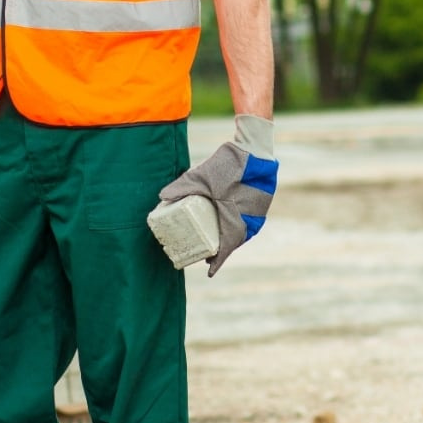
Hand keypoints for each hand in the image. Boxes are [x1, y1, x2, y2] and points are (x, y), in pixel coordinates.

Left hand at [156, 114, 276, 275]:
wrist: (256, 151)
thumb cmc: (230, 166)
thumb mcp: (202, 177)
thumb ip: (182, 187)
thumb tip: (161, 197)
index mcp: (235, 221)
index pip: (226, 249)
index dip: (217, 262)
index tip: (209, 271)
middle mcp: (249, 222)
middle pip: (233, 242)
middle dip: (220, 249)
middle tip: (206, 253)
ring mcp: (257, 215)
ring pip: (241, 232)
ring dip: (229, 237)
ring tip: (215, 238)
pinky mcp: (260, 206)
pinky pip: (248, 222)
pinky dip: (237, 226)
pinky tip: (228, 221)